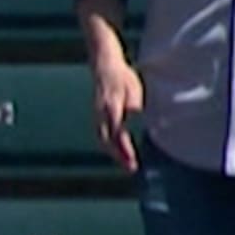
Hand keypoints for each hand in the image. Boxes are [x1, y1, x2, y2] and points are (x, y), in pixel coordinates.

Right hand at [90, 55, 143, 172]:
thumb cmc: (121, 76)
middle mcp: (102, 116)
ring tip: (125, 163)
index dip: (124, 150)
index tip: (132, 161)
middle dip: (119, 156)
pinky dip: (108, 145)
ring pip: (102, 139)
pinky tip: (116, 150)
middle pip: (108, 142)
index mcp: (111, 110)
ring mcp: (98, 116)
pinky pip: (101, 134)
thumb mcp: (132, 86)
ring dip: (113, 153)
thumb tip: (137, 115)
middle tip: (131, 168)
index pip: (117, 135)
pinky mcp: (98, 116)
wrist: (104, 66)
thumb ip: (133, 102)